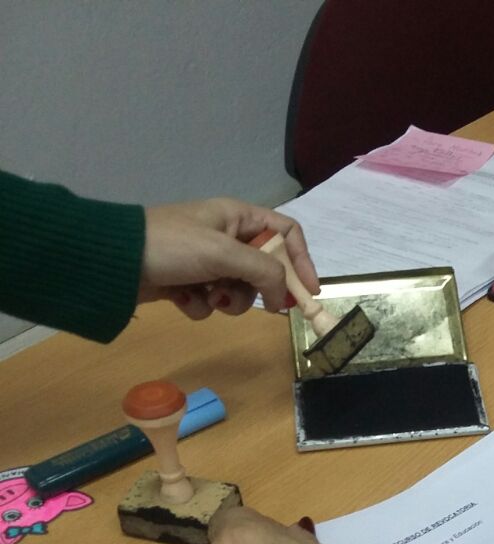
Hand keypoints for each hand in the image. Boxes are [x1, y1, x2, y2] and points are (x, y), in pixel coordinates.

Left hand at [139, 198, 320, 318]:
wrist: (113, 262)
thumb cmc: (172, 245)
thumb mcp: (224, 252)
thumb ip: (264, 272)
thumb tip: (283, 298)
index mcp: (237, 216)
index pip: (286, 233)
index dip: (302, 260)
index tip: (309, 291)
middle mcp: (226, 236)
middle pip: (265, 268)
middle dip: (258, 288)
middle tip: (263, 306)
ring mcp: (207, 261)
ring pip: (240, 289)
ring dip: (227, 299)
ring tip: (207, 295)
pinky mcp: (188, 283)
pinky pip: (212, 301)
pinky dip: (201, 304)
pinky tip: (182, 298)